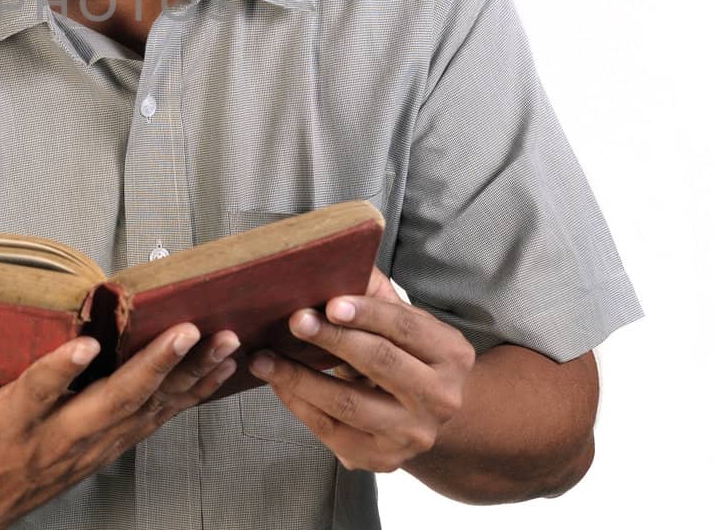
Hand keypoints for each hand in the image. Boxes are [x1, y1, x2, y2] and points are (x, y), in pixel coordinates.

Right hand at [0, 323, 240, 528]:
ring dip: (188, 377)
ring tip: (224, 341)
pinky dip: (190, 394)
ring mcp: (88, 447)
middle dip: (154, 367)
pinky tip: (220, 369)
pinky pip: (156, 419)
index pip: (36, 396)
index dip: (59, 372)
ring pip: (147, 411)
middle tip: (188, 330)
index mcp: (9, 424)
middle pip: (112, 404)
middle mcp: (56, 438)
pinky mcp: (107, 447)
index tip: (84, 346)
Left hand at [246, 266, 474, 472]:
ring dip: (299, 378)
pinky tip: (277, 382)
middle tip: (293, 321)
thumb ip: (374, 291)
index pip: (405, 327)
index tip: (330, 302)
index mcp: (451, 354)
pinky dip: (298, 403)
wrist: (425, 414)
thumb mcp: (405, 321)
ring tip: (264, 358)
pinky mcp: (380, 459)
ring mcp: (412, 434)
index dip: (367, 313)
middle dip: (331, 340)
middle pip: (379, 364)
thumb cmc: (406, 353)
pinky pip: (330, 430)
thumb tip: (334, 257)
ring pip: (348, 403)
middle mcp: (440, 399)